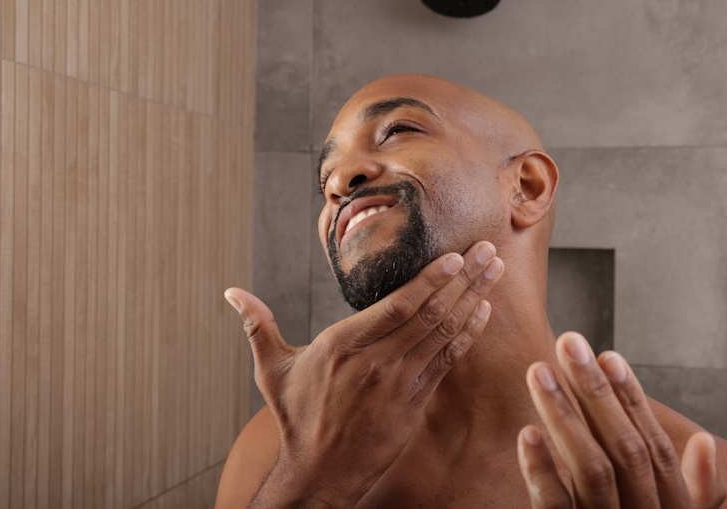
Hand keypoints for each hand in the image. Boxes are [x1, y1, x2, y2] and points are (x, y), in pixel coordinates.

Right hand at [225, 242, 502, 506]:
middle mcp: (375, 361)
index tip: (455, 256)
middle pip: (428, 313)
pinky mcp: (413, 403)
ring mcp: (399, 384)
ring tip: (494, 272)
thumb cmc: (296, 418)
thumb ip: (258, 326)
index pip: (397, 305)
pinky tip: (483, 314)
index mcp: (343, 345)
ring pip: (443, 333)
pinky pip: (446, 362)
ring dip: (473, 301)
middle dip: (463, 280)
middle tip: (488, 252)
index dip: (430, 280)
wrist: (318, 474)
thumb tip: (232, 294)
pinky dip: (467, 336)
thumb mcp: (271, 370)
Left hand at [517, 332, 726, 508]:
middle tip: (567, 342)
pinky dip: (541, 472)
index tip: (606, 354)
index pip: (652, 444)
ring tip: (538, 370)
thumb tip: (703, 442)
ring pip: (591, 469)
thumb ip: (695, 493)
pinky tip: (527, 433)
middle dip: (594, 392)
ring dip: (565, 416)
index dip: (630, 398)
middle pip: (622, 447)